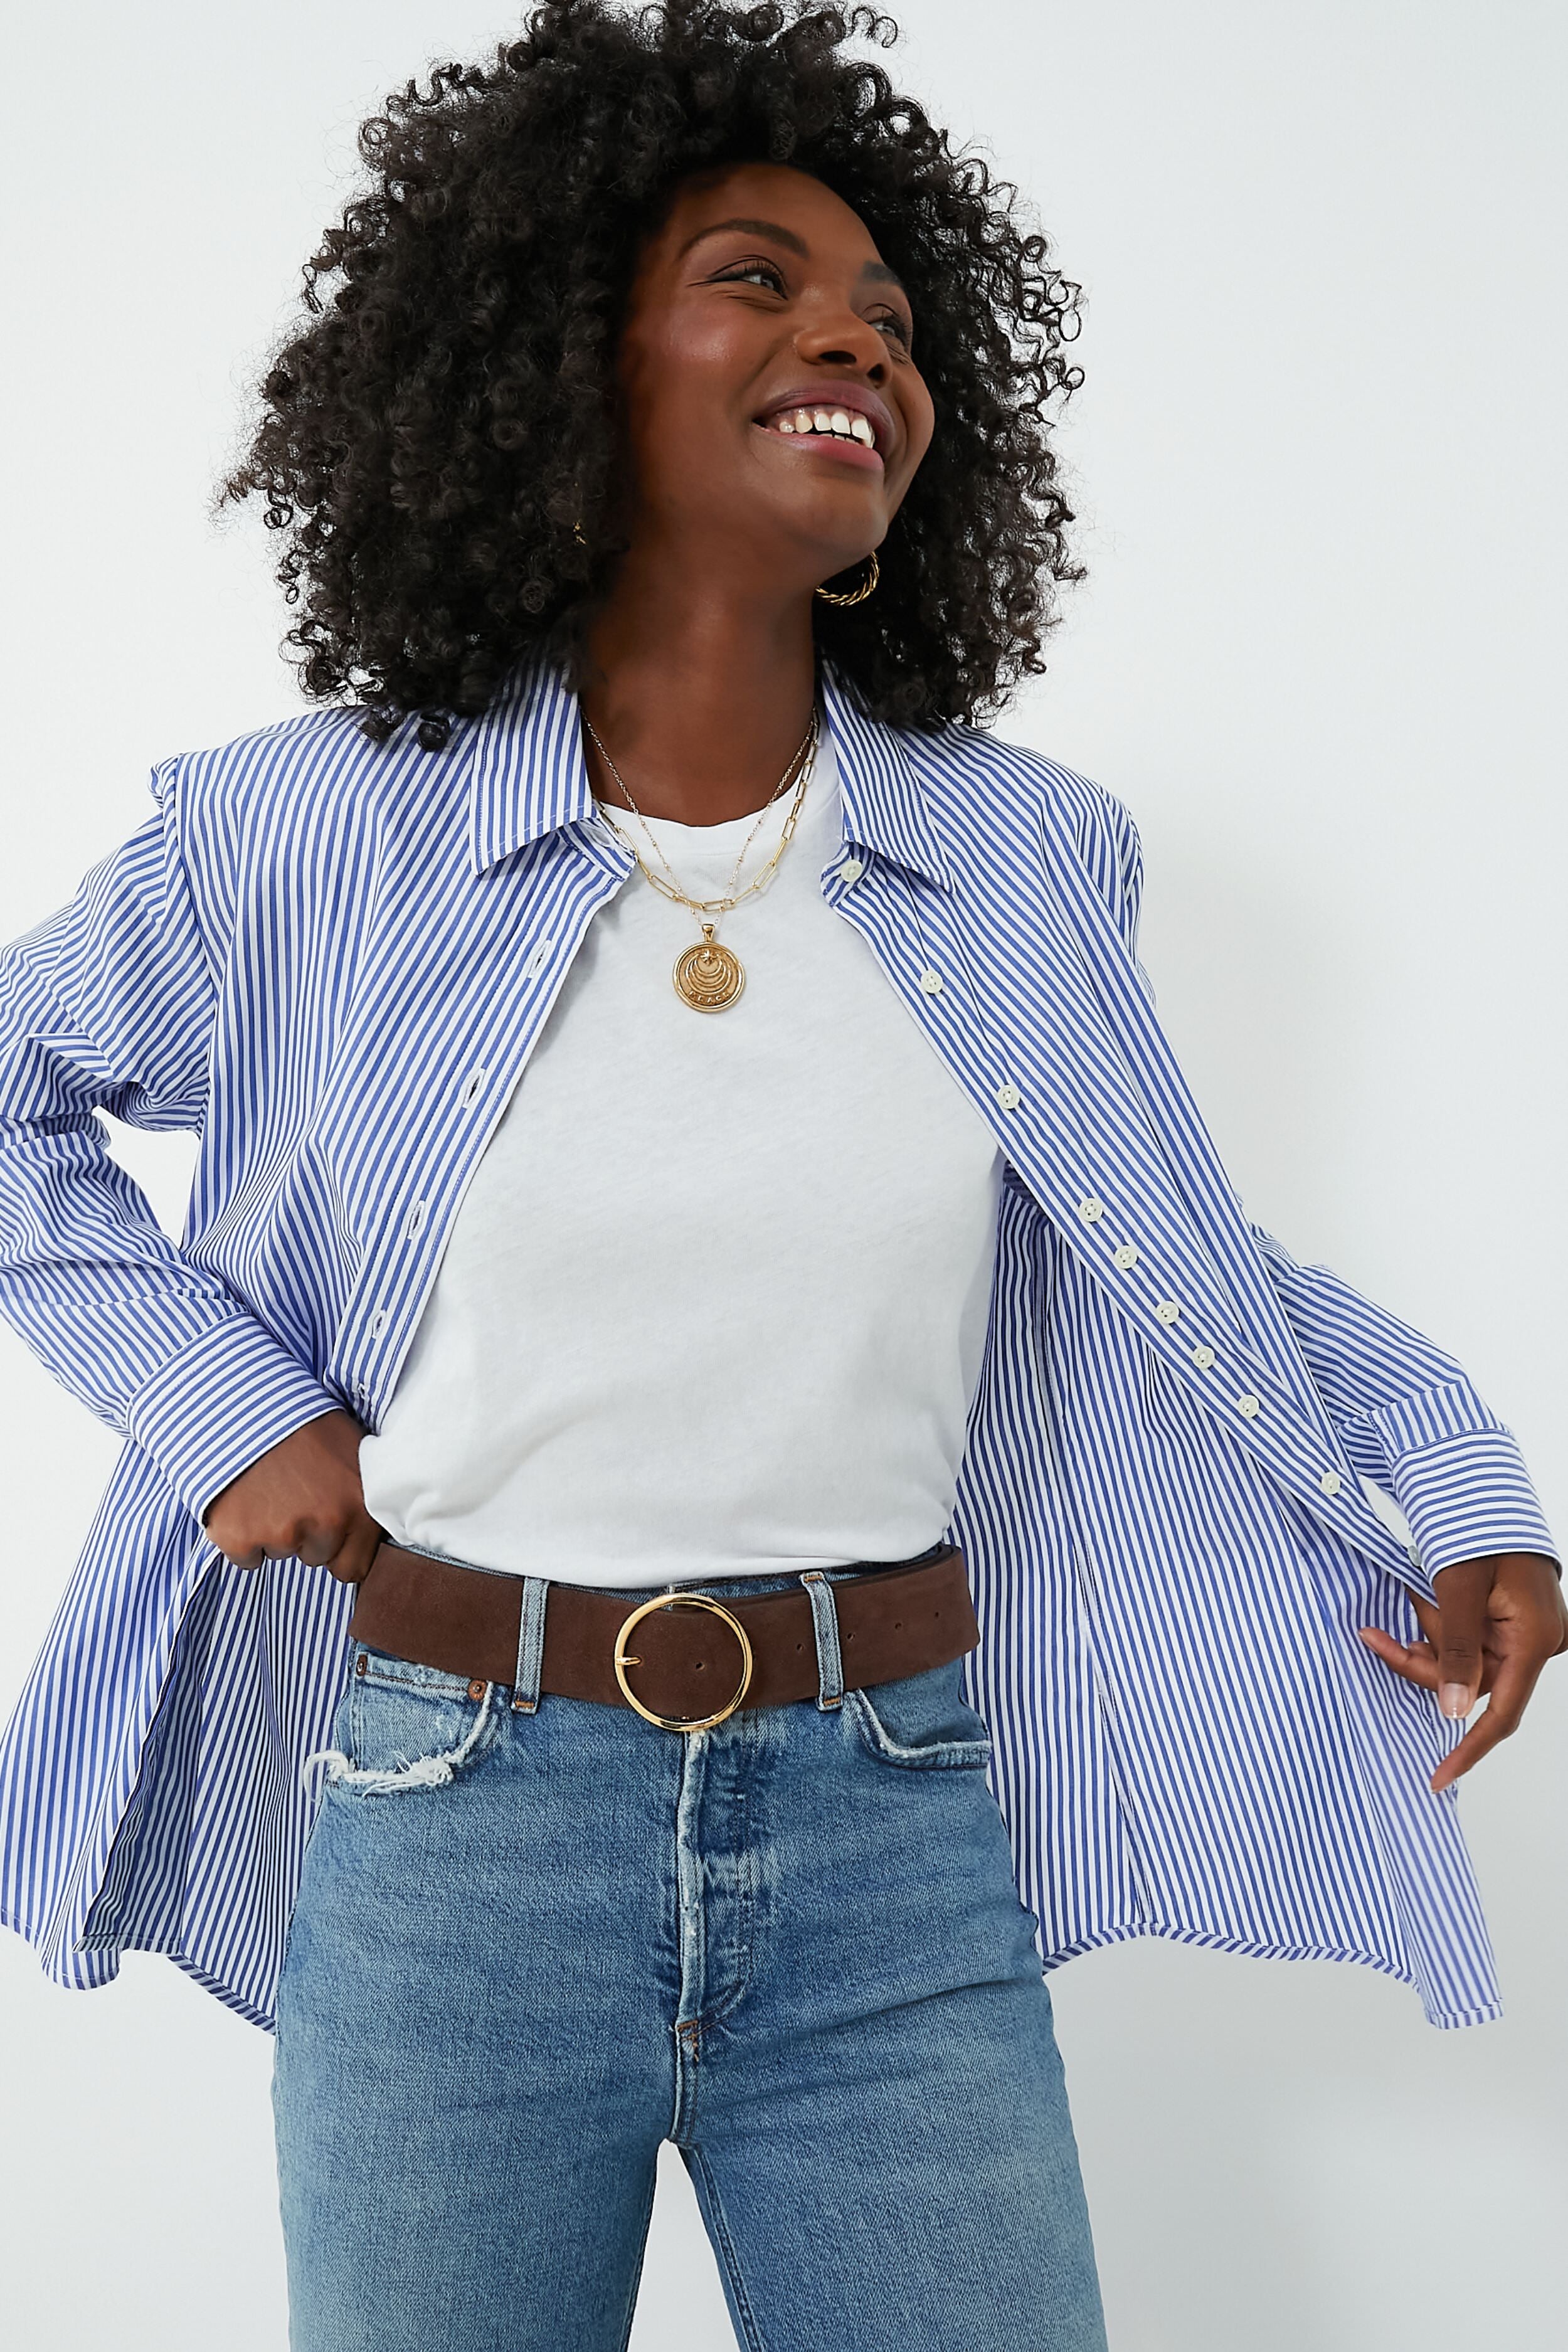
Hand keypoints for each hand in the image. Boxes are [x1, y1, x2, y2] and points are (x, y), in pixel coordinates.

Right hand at [202, 1409, 385, 1583]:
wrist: (245, 1402)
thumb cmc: (303, 1422)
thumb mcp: (353, 1449)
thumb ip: (363, 1495)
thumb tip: (376, 1523)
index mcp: (360, 1508)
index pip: (354, 1568)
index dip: (339, 1549)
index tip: (328, 1527)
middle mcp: (326, 1526)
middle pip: (316, 1558)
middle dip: (306, 1534)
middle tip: (293, 1493)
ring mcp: (281, 1534)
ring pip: (280, 1553)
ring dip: (273, 1531)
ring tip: (268, 1487)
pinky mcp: (240, 1537)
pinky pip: (246, 1557)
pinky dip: (241, 1535)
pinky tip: (244, 1499)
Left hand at [1359, 1552, 1567, 1792]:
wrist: (1483, 1488)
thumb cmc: (1479, 1528)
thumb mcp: (1459, 1588)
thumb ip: (1457, 1651)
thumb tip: (1452, 1711)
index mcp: (1533, 1640)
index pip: (1500, 1714)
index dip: (1467, 1749)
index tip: (1437, 1776)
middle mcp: (1534, 1642)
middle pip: (1469, 1682)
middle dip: (1423, 1658)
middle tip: (1376, 1634)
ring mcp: (1521, 1632)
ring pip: (1461, 1659)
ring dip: (1430, 1631)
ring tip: (1418, 1588)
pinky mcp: (1506, 1620)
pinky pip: (1466, 1637)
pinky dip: (1439, 1623)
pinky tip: (1424, 1595)